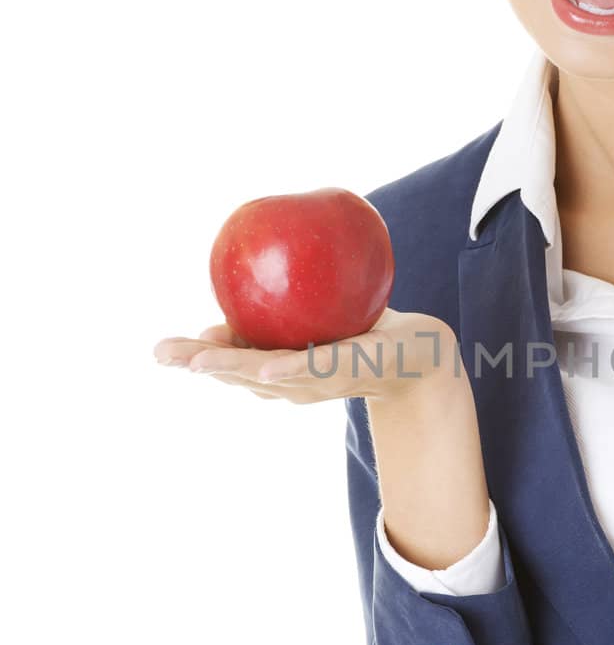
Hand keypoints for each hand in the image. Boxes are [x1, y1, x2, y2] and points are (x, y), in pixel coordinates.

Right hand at [152, 308, 462, 405]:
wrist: (420, 355)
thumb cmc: (362, 330)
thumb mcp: (318, 311)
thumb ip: (284, 297)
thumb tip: (249, 260)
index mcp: (279, 369)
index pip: (230, 363)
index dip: (195, 357)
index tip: (162, 349)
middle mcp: (293, 383)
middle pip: (238, 375)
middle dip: (199, 365)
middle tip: (162, 353)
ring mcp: (319, 382)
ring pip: (268, 378)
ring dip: (232, 370)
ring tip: (199, 361)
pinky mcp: (351, 372)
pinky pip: (317, 369)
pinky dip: (289, 370)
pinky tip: (269, 365)